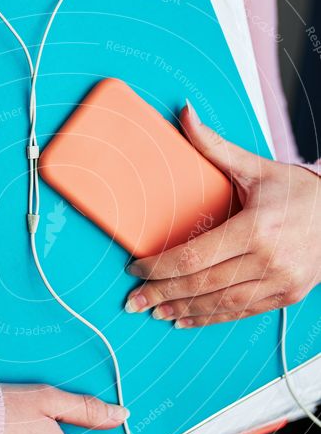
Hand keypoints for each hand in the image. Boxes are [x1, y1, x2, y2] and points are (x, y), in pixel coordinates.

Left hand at [125, 101, 320, 326]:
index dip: (160, 267)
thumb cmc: (299, 192)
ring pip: (220, 305)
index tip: (136, 267)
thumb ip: (215, 146)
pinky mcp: (287, 295)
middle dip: (161, 294)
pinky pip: (242, 313)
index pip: (194, 257)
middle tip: (133, 300)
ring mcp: (280, 282)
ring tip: (155, 312)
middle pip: (202, 285)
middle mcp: (269, 259)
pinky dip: (211, 318)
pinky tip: (187, 319)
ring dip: (183, 310)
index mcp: (257, 228)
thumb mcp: (257, 167)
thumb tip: (184, 115)